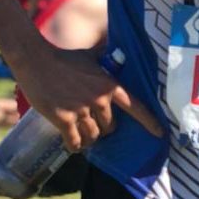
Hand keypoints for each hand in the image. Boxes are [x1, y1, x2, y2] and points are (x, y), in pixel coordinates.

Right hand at [14, 45, 162, 150]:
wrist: (37, 61)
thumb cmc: (65, 57)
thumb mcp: (92, 56)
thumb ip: (107, 59)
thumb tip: (117, 52)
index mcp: (109, 85)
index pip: (135, 106)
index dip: (148, 121)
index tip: (160, 133)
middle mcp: (99, 99)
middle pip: (110, 126)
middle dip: (104, 128)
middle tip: (96, 125)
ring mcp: (81, 110)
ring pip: (93, 136)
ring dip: (90, 139)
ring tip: (84, 136)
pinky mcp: (64, 119)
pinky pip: (75, 141)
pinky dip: (75, 145)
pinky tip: (74, 145)